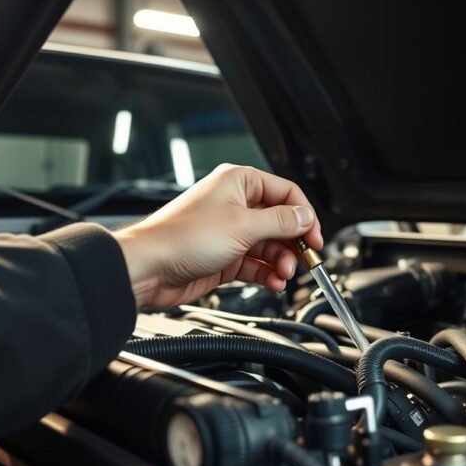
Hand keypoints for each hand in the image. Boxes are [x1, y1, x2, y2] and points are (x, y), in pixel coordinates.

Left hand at [113, 164, 322, 308]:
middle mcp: (235, 204)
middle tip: (304, 260)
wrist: (149, 268)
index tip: (316, 237)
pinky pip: (255, 264)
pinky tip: (273, 282)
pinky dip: (267, 273)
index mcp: (239, 182)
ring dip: (281, 262)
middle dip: (294, 243)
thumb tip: (306, 217)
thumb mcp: (243, 226)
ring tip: (283, 275)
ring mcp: (230, 232)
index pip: (286, 193)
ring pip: (270, 246)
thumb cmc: (182, 237)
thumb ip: (281, 222)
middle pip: (281, 222)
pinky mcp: (224, 257)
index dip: (305, 215)